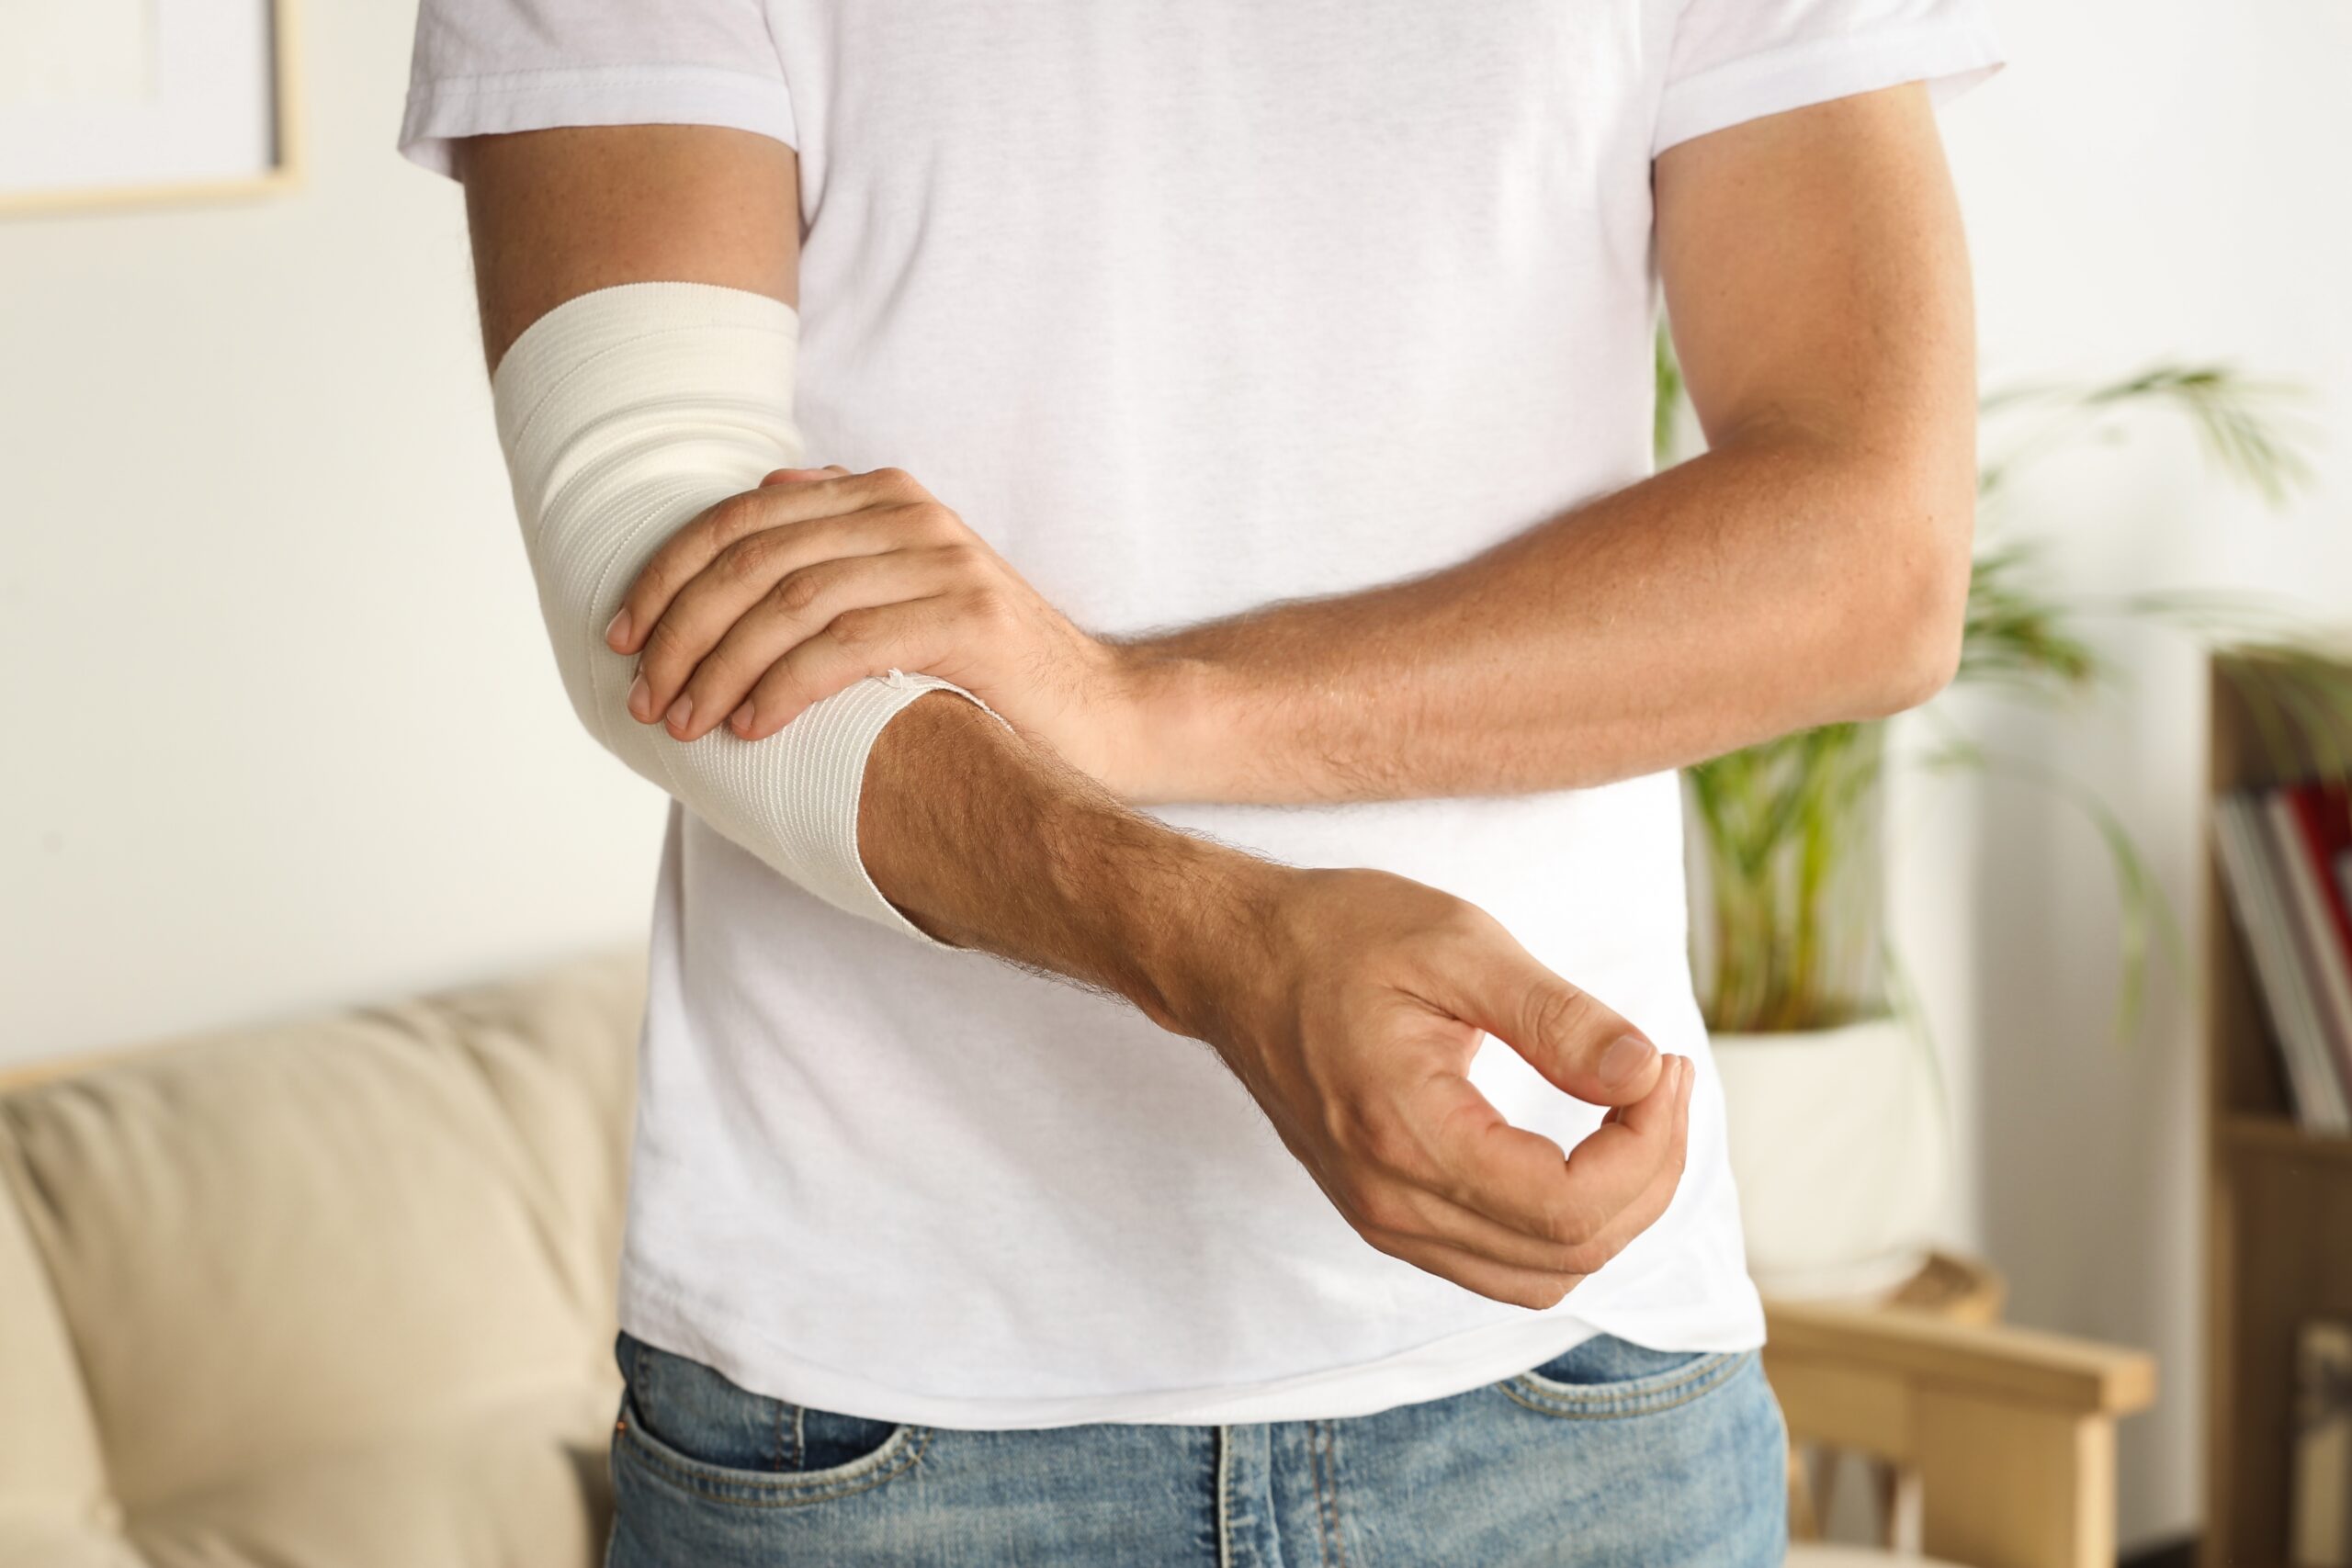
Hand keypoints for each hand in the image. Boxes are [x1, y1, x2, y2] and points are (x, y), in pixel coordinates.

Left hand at [604, 465, 1148, 787]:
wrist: (1107, 715)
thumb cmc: (990, 672)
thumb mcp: (906, 594)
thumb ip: (838, 554)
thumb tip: (755, 507)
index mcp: (883, 496)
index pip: (743, 519)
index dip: (667, 574)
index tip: (620, 634)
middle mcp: (909, 514)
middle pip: (755, 560)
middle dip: (681, 630)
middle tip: (644, 696)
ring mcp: (941, 561)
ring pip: (790, 603)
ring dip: (719, 668)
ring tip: (684, 723)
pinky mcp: (966, 618)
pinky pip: (846, 646)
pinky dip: (784, 687)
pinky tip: (750, 726)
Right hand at [1184, 865, 1691, 1308]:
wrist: (1232, 959)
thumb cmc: (1335, 935)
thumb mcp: (1455, 943)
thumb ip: (1556, 1017)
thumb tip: (1643, 1071)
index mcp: (1407, 1134)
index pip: (1570, 1205)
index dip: (1649, 1148)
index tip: (1660, 1064)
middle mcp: (1391, 1201)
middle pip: (1569, 1254)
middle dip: (1650, 1174)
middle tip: (1661, 1077)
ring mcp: (1384, 1219)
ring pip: (1541, 1277)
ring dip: (1615, 1210)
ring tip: (1638, 1117)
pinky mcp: (1387, 1214)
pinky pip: (1501, 1264)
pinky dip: (1565, 1224)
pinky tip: (1587, 1150)